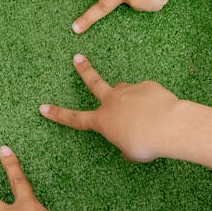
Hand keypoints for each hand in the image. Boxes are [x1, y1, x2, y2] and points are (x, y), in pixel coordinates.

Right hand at [39, 54, 180, 161]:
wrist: (168, 125)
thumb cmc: (146, 143)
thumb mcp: (131, 152)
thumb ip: (125, 144)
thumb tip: (127, 140)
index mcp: (103, 120)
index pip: (74, 119)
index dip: (57, 114)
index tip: (43, 107)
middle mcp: (112, 101)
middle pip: (94, 82)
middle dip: (84, 70)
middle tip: (77, 58)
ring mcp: (129, 91)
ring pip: (125, 91)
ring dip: (130, 99)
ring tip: (145, 113)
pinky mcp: (147, 86)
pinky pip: (147, 95)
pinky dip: (152, 103)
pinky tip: (161, 112)